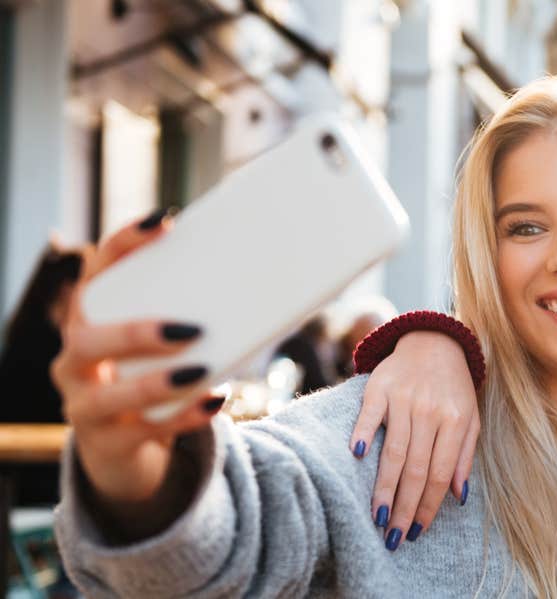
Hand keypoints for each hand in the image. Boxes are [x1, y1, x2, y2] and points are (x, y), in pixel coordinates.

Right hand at [51, 212, 223, 509]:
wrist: (122, 445)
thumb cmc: (154, 374)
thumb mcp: (165, 342)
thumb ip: (197, 313)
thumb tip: (279, 279)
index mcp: (92, 319)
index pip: (97, 270)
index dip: (124, 244)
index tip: (165, 221)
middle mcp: (74, 359)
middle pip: (85, 338)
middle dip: (135, 332)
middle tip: (190, 328)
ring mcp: (84, 404)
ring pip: (105, 395)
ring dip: (155, 382)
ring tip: (200, 369)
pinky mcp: (106, 443)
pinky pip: (140, 432)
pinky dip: (181, 417)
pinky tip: (214, 401)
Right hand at [349, 331, 478, 543]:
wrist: (434, 341)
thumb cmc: (454, 388)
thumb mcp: (471, 418)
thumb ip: (464, 456)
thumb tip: (459, 496)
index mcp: (456, 421)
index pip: (440, 473)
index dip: (428, 506)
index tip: (417, 531)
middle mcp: (430, 411)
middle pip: (416, 468)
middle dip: (404, 507)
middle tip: (394, 538)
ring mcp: (403, 398)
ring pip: (393, 451)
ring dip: (384, 487)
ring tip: (377, 517)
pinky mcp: (379, 387)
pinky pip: (369, 415)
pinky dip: (363, 434)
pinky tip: (357, 457)